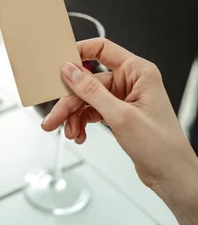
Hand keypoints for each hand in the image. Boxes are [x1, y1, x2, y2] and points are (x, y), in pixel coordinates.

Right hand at [41, 38, 195, 189]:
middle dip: (69, 102)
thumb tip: (70, 71)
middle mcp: (130, 82)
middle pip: (88, 82)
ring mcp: (123, 98)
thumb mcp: (121, 116)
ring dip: (74, 116)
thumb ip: (92, 91)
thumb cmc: (161, 146)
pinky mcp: (118, 113)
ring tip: (69, 132)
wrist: (170, 174)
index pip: (102, 49)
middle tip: (54, 116)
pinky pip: (91, 111)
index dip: (79, 53)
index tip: (59, 64)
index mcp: (138, 72)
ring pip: (86, 99)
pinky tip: (79, 134)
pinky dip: (82, 123)